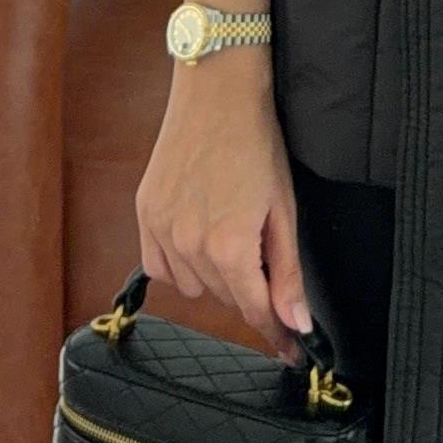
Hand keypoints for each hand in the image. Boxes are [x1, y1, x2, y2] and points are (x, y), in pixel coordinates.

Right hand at [136, 65, 315, 355]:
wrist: (217, 92)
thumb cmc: (257, 143)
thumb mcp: (284, 209)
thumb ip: (287, 273)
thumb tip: (297, 325)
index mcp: (230, 247)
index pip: (255, 311)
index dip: (277, 333)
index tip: (290, 350)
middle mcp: (190, 246)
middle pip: (226, 298)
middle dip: (249, 287)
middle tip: (262, 248)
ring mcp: (162, 230)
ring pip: (193, 286)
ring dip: (214, 274)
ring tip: (230, 230)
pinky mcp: (145, 214)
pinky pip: (161, 266)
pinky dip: (181, 262)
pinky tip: (197, 234)